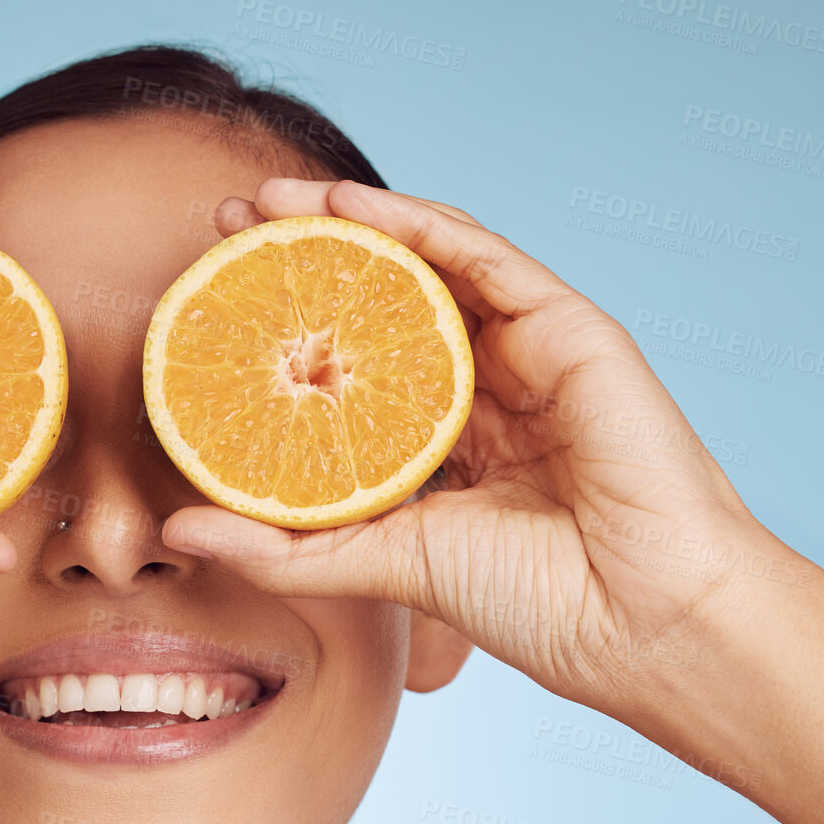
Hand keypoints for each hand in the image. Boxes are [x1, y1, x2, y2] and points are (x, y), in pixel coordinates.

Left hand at [163, 178, 798, 719]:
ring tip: (264, 200)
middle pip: (378, 299)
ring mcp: (528, 350)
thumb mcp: (382, 564)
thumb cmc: (535, 604)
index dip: (281, 325)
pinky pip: (481, 256)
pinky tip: (348, 204)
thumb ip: (284, 548)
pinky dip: (413, 223)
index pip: (352, 361)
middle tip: (219, 225)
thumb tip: (179, 530)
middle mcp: (483, 385)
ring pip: (424, 263)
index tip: (207, 303)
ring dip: (342, 221)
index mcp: (445, 439)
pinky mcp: (569, 328)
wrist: (645, 622)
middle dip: (296, 257)